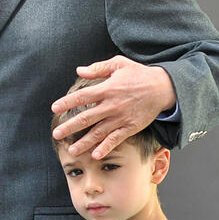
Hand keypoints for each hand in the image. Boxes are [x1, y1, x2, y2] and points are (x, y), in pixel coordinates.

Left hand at [51, 55, 176, 158]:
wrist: (164, 87)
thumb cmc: (138, 74)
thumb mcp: (118, 64)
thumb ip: (98, 68)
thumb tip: (79, 70)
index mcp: (107, 89)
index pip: (82, 96)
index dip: (67, 102)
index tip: (54, 108)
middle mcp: (112, 105)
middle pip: (87, 117)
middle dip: (70, 126)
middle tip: (56, 134)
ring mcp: (121, 118)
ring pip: (99, 132)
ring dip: (84, 142)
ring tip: (71, 151)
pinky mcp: (131, 127)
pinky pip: (116, 139)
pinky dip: (106, 147)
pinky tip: (95, 155)